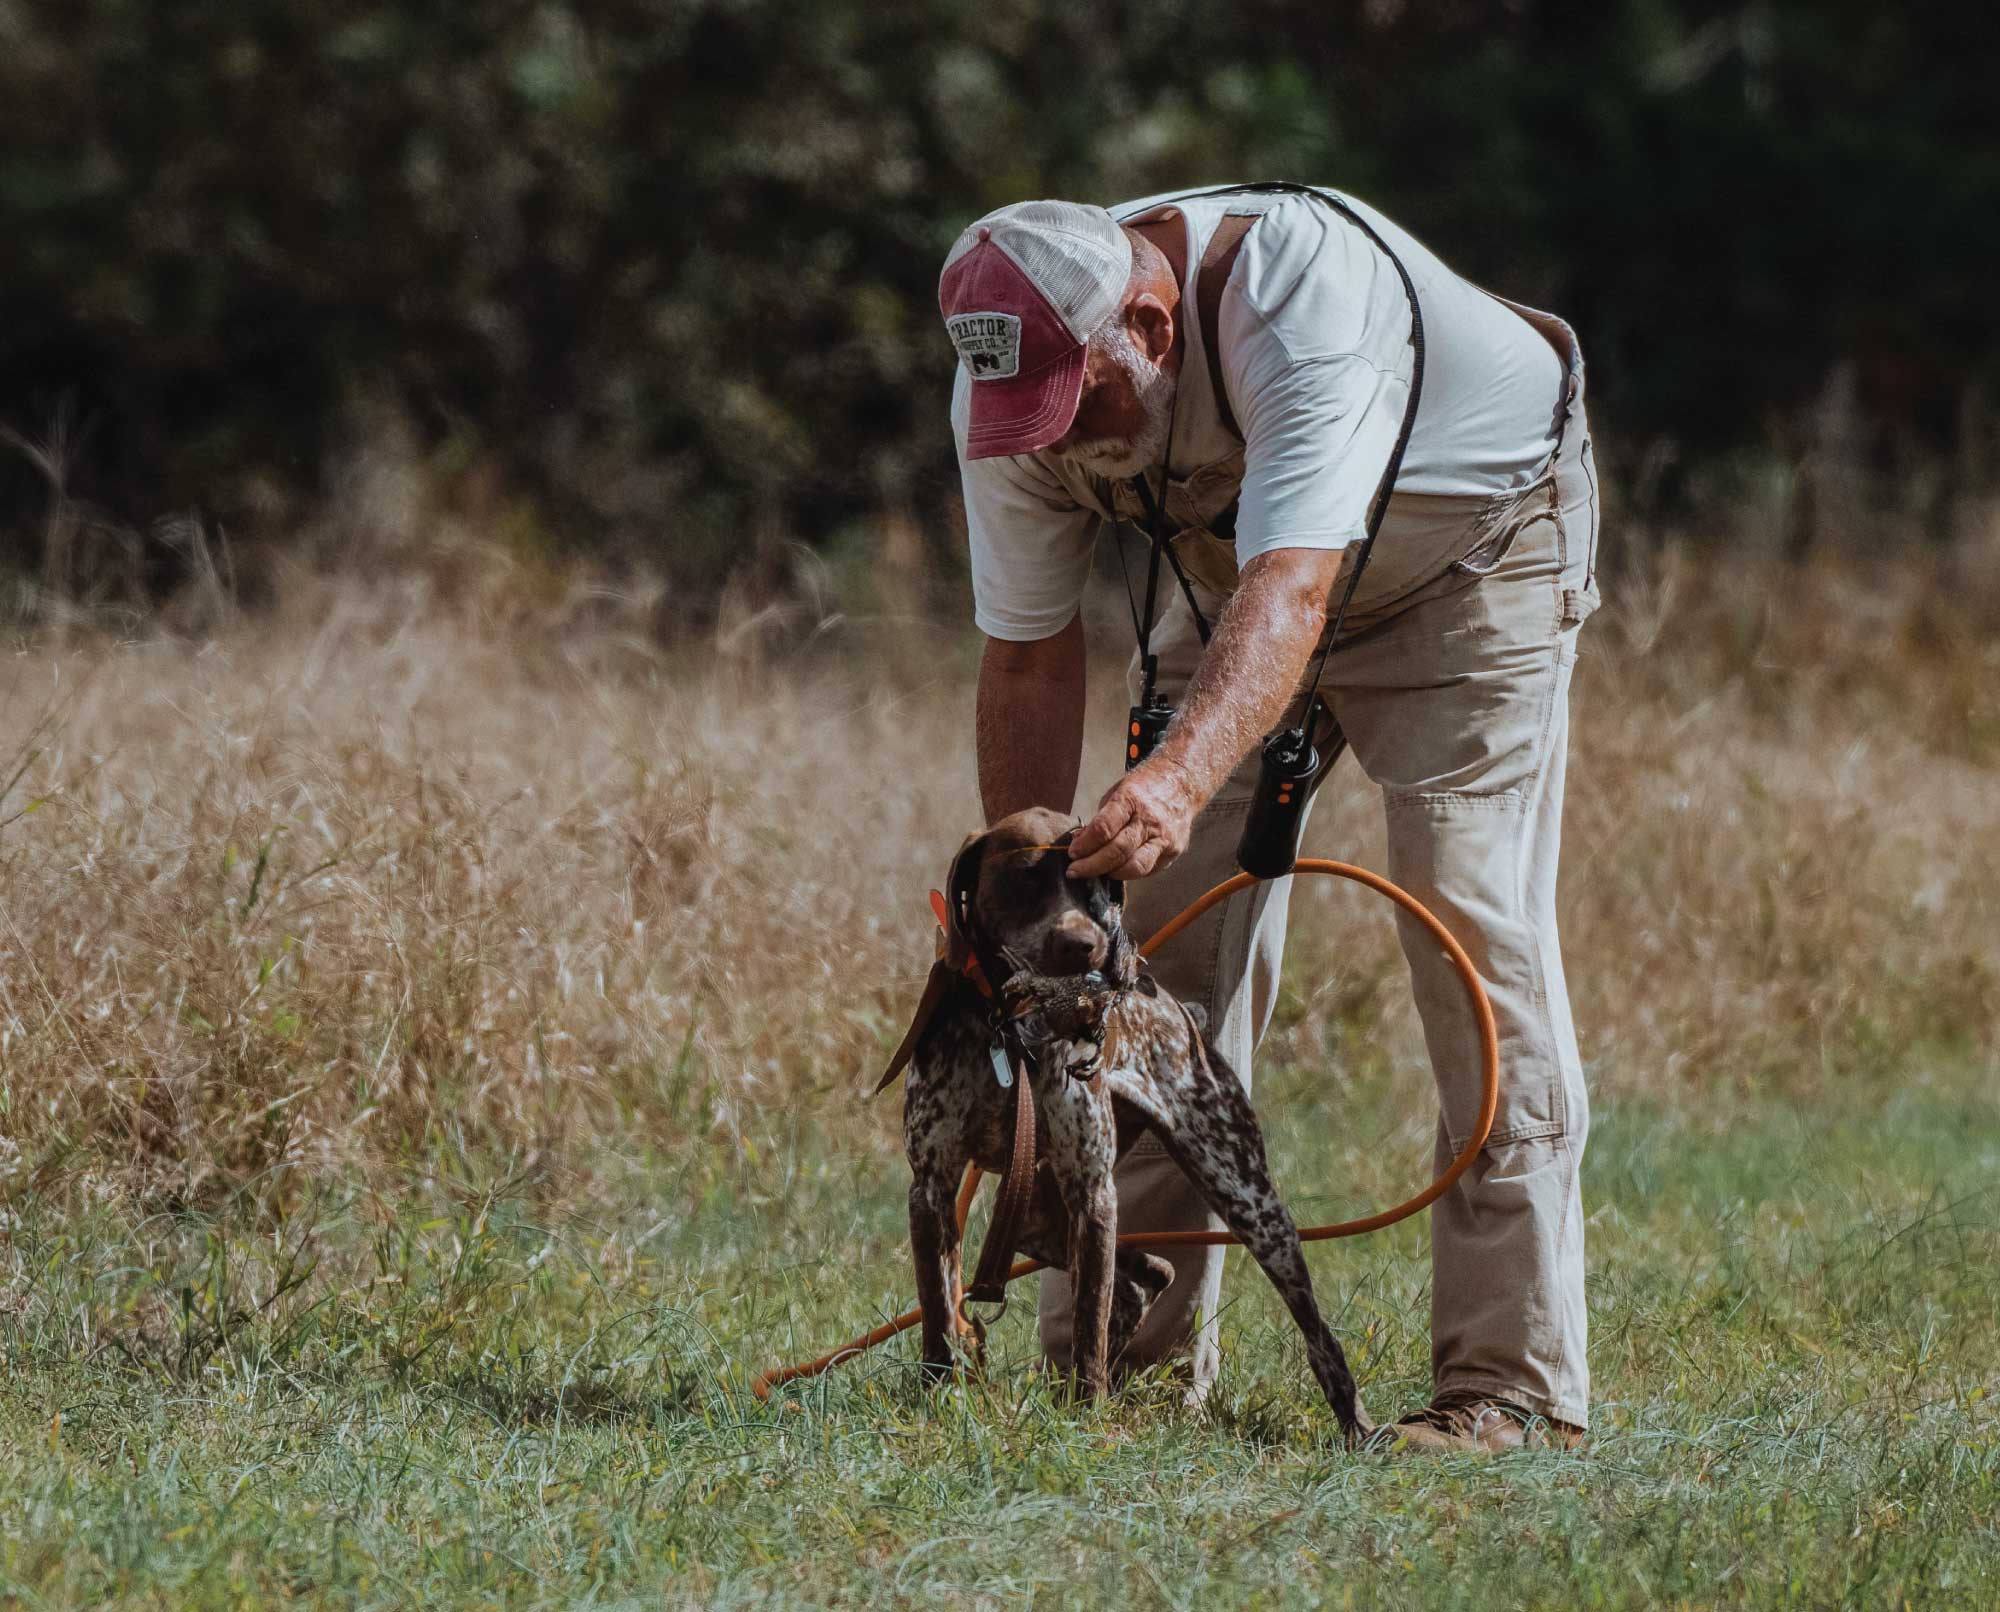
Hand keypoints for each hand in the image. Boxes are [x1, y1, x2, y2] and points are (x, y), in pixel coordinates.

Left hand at [1068, 758, 1199, 879]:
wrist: (1183, 783)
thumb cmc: (1143, 788)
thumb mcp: (1117, 793)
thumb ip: (1100, 820)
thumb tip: (1080, 844)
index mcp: (1131, 800)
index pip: (1104, 829)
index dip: (1085, 845)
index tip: (1072, 853)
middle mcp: (1150, 820)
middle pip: (1118, 852)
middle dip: (1092, 866)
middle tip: (1074, 871)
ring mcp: (1164, 838)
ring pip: (1136, 867)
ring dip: (1111, 874)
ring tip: (1096, 873)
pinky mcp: (1173, 851)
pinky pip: (1148, 869)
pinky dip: (1129, 872)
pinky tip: (1117, 869)